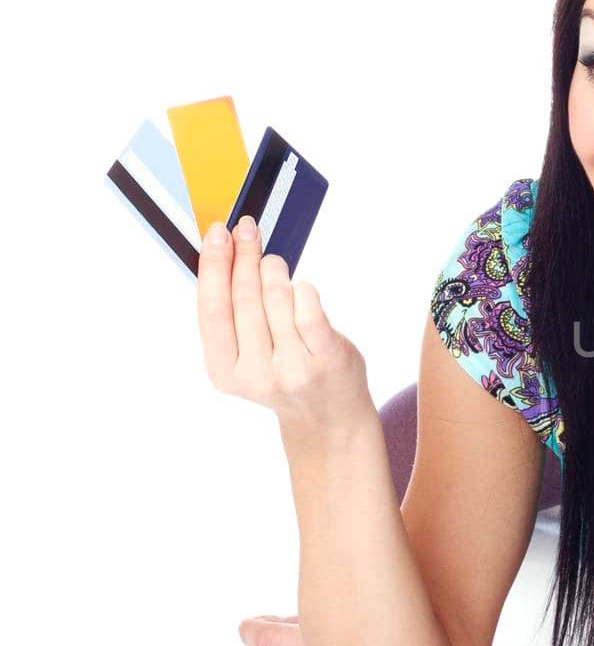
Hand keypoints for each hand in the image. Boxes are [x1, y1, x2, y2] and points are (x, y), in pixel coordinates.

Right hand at [196, 215, 372, 435]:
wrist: (329, 415)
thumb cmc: (285, 372)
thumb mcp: (247, 356)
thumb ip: (233, 316)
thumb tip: (224, 254)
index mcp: (224, 371)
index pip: (212, 309)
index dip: (213, 266)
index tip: (217, 233)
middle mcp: (256, 374)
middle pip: (244, 298)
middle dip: (244, 255)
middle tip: (247, 229)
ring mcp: (293, 368)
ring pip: (277, 297)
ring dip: (275, 271)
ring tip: (274, 265)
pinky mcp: (325, 358)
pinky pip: (309, 305)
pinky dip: (303, 289)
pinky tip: (300, 289)